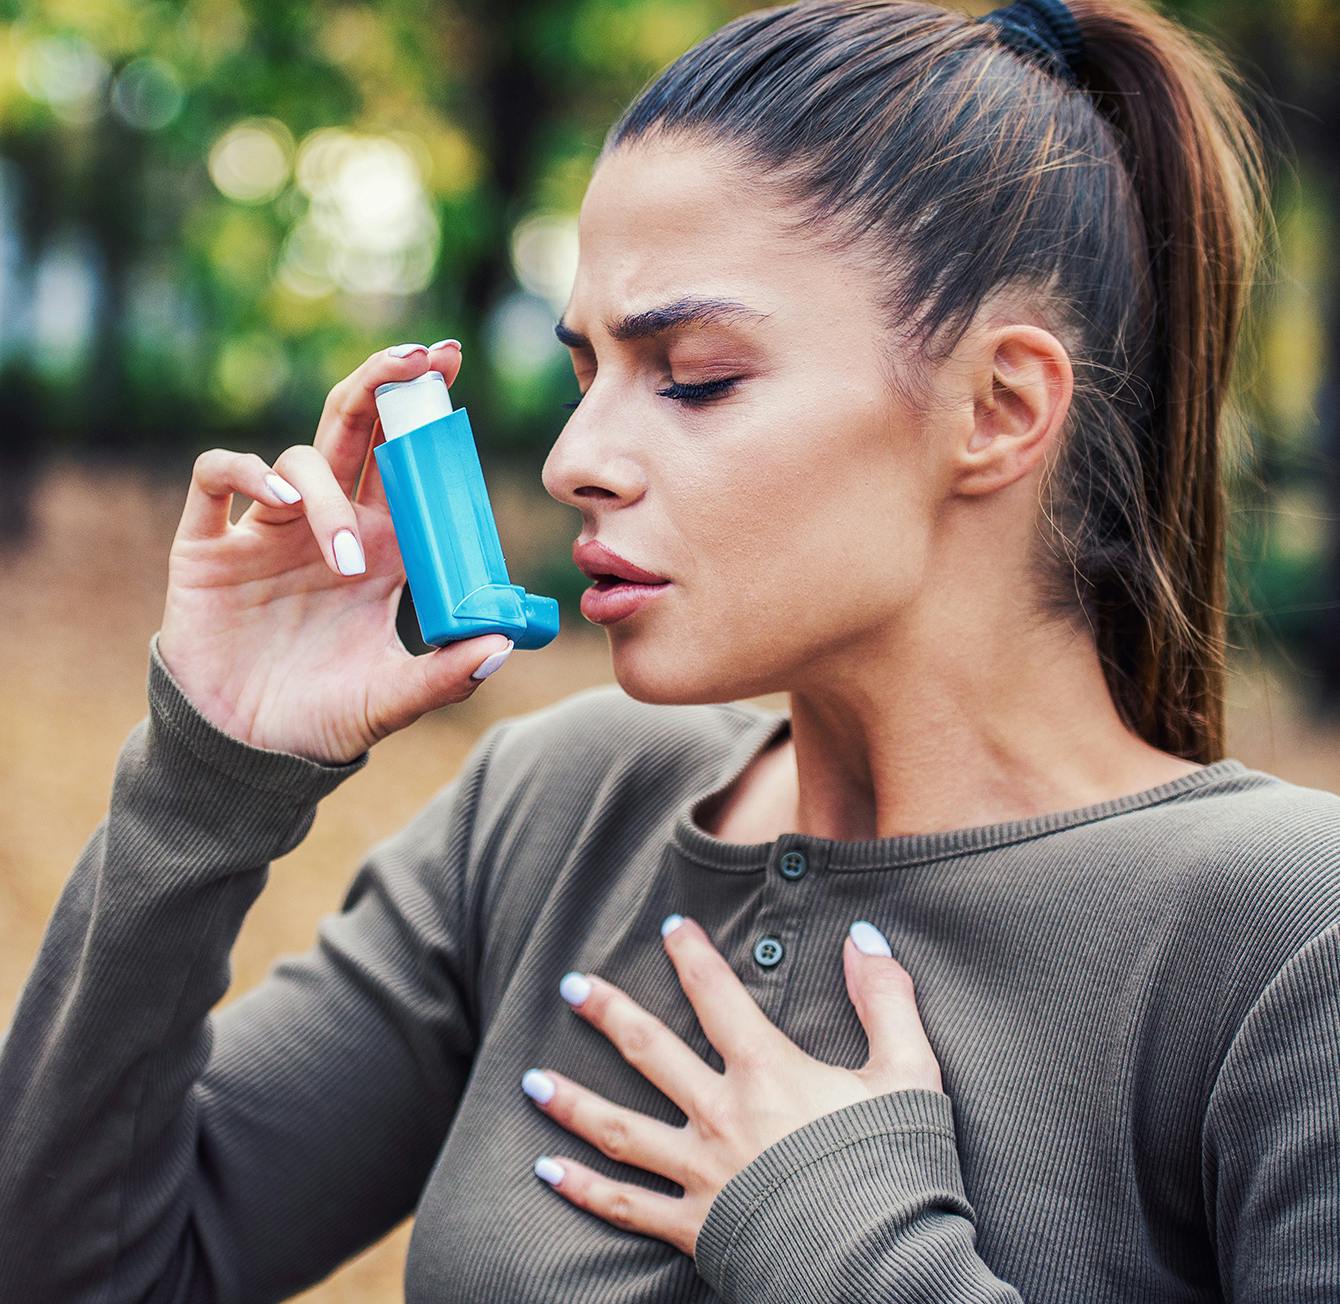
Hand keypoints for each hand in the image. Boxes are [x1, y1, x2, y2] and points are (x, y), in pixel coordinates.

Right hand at [157, 340, 514, 764]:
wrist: (246, 754)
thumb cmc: (325, 719)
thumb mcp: (392, 700)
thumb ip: (446, 676)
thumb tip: (504, 645)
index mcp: (382, 549)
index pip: (409, 464)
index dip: (426, 414)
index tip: (451, 366)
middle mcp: (329, 527)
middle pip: (357, 431)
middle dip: (385, 385)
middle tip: (419, 359)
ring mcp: (268, 531)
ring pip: (301, 460)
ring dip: (329, 496)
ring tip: (349, 559)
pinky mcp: (209, 545)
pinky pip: (218, 476)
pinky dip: (247, 472)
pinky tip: (279, 500)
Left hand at [519, 915, 943, 1258]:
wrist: (885, 1268)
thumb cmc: (899, 1168)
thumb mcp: (909, 1073)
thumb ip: (886, 999)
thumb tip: (865, 937)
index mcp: (769, 1072)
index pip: (717, 996)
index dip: (691, 956)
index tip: (670, 928)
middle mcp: (721, 1114)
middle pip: (650, 1052)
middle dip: (607, 1013)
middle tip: (570, 986)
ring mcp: (701, 1173)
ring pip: (619, 1129)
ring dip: (571, 1101)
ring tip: (530, 1081)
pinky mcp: (695, 1228)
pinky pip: (626, 1207)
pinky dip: (583, 1190)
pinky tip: (547, 1172)